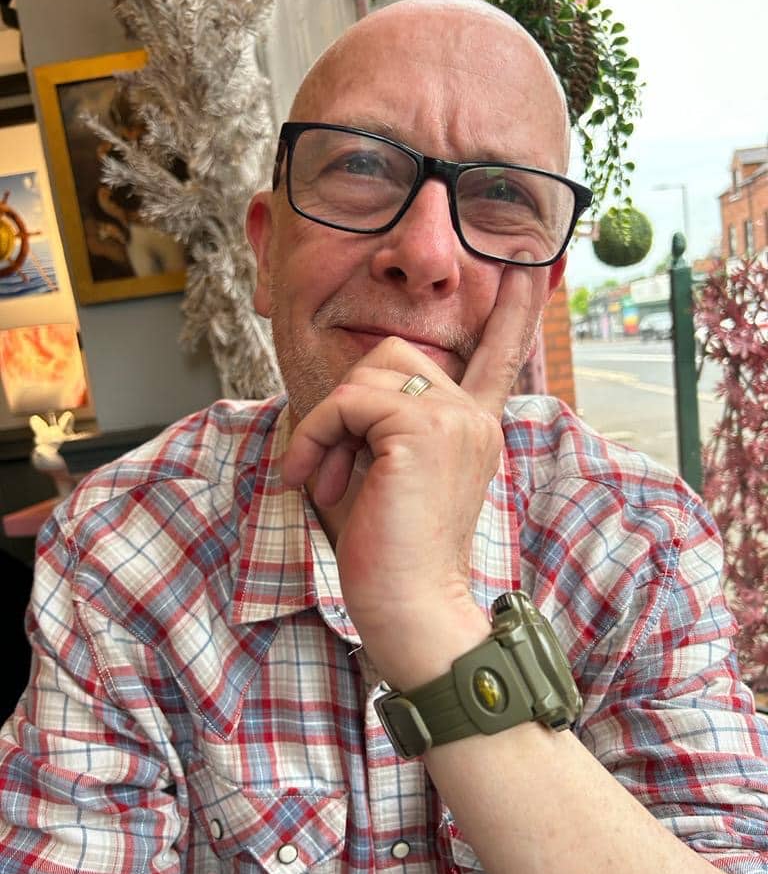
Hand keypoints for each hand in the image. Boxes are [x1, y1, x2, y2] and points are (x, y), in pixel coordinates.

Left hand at [281, 266, 540, 684]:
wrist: (409, 606)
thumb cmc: (390, 551)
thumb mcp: (391, 475)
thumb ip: (388, 428)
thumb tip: (352, 398)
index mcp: (475, 428)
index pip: (498, 357)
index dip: (512, 313)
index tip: (526, 267)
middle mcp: (473, 416)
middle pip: (394, 355)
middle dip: (350, 404)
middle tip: (337, 466)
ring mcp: (454, 419)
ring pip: (368, 371)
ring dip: (330, 424)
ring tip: (328, 479)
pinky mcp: (422, 429)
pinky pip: (346, 402)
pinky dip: (316, 437)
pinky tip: (313, 477)